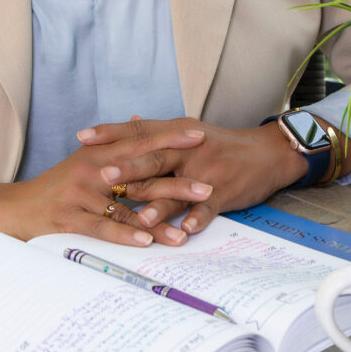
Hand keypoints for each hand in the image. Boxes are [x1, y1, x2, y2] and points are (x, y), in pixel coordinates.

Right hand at [0, 125, 208, 253]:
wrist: (13, 209)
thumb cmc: (54, 189)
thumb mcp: (84, 162)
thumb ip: (113, 147)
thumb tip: (140, 123)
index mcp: (98, 153)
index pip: (141, 141)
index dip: (171, 138)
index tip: (200, 135)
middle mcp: (91, 168)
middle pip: (141, 172)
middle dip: (177, 180)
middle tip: (209, 186)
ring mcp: (80, 193)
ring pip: (127, 207)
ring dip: (158, 221)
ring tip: (186, 232)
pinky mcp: (69, 218)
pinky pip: (102, 227)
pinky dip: (125, 234)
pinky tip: (146, 242)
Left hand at [78, 117, 307, 237]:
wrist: (267, 153)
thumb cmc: (222, 144)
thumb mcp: (189, 131)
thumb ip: (157, 130)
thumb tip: (127, 120)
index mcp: (176, 133)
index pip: (138, 130)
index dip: (111, 132)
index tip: (83, 136)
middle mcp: (188, 149)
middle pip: (153, 157)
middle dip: (127, 167)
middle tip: (101, 175)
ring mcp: (206, 172)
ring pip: (177, 188)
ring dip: (158, 204)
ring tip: (137, 217)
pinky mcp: (224, 192)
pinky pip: (207, 208)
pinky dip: (196, 218)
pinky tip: (184, 231)